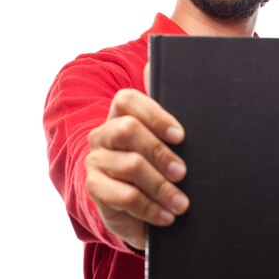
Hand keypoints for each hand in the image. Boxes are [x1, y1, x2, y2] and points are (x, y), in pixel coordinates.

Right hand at [85, 70, 188, 249]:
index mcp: (121, 113)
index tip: (181, 136)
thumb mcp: (166, 140)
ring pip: (129, 166)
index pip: (127, 100)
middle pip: (128, 130)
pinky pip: (124, 196)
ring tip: (182, 203)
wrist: (137, 204)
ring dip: (161, 187)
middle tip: (183, 172)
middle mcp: (104, 133)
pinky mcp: (95, 188)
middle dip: (160, 152)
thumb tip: (155, 62)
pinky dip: (150, 208)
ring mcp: (97, 160)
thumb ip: (166, 110)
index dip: (155, 115)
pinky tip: (167, 217)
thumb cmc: (158, 164)